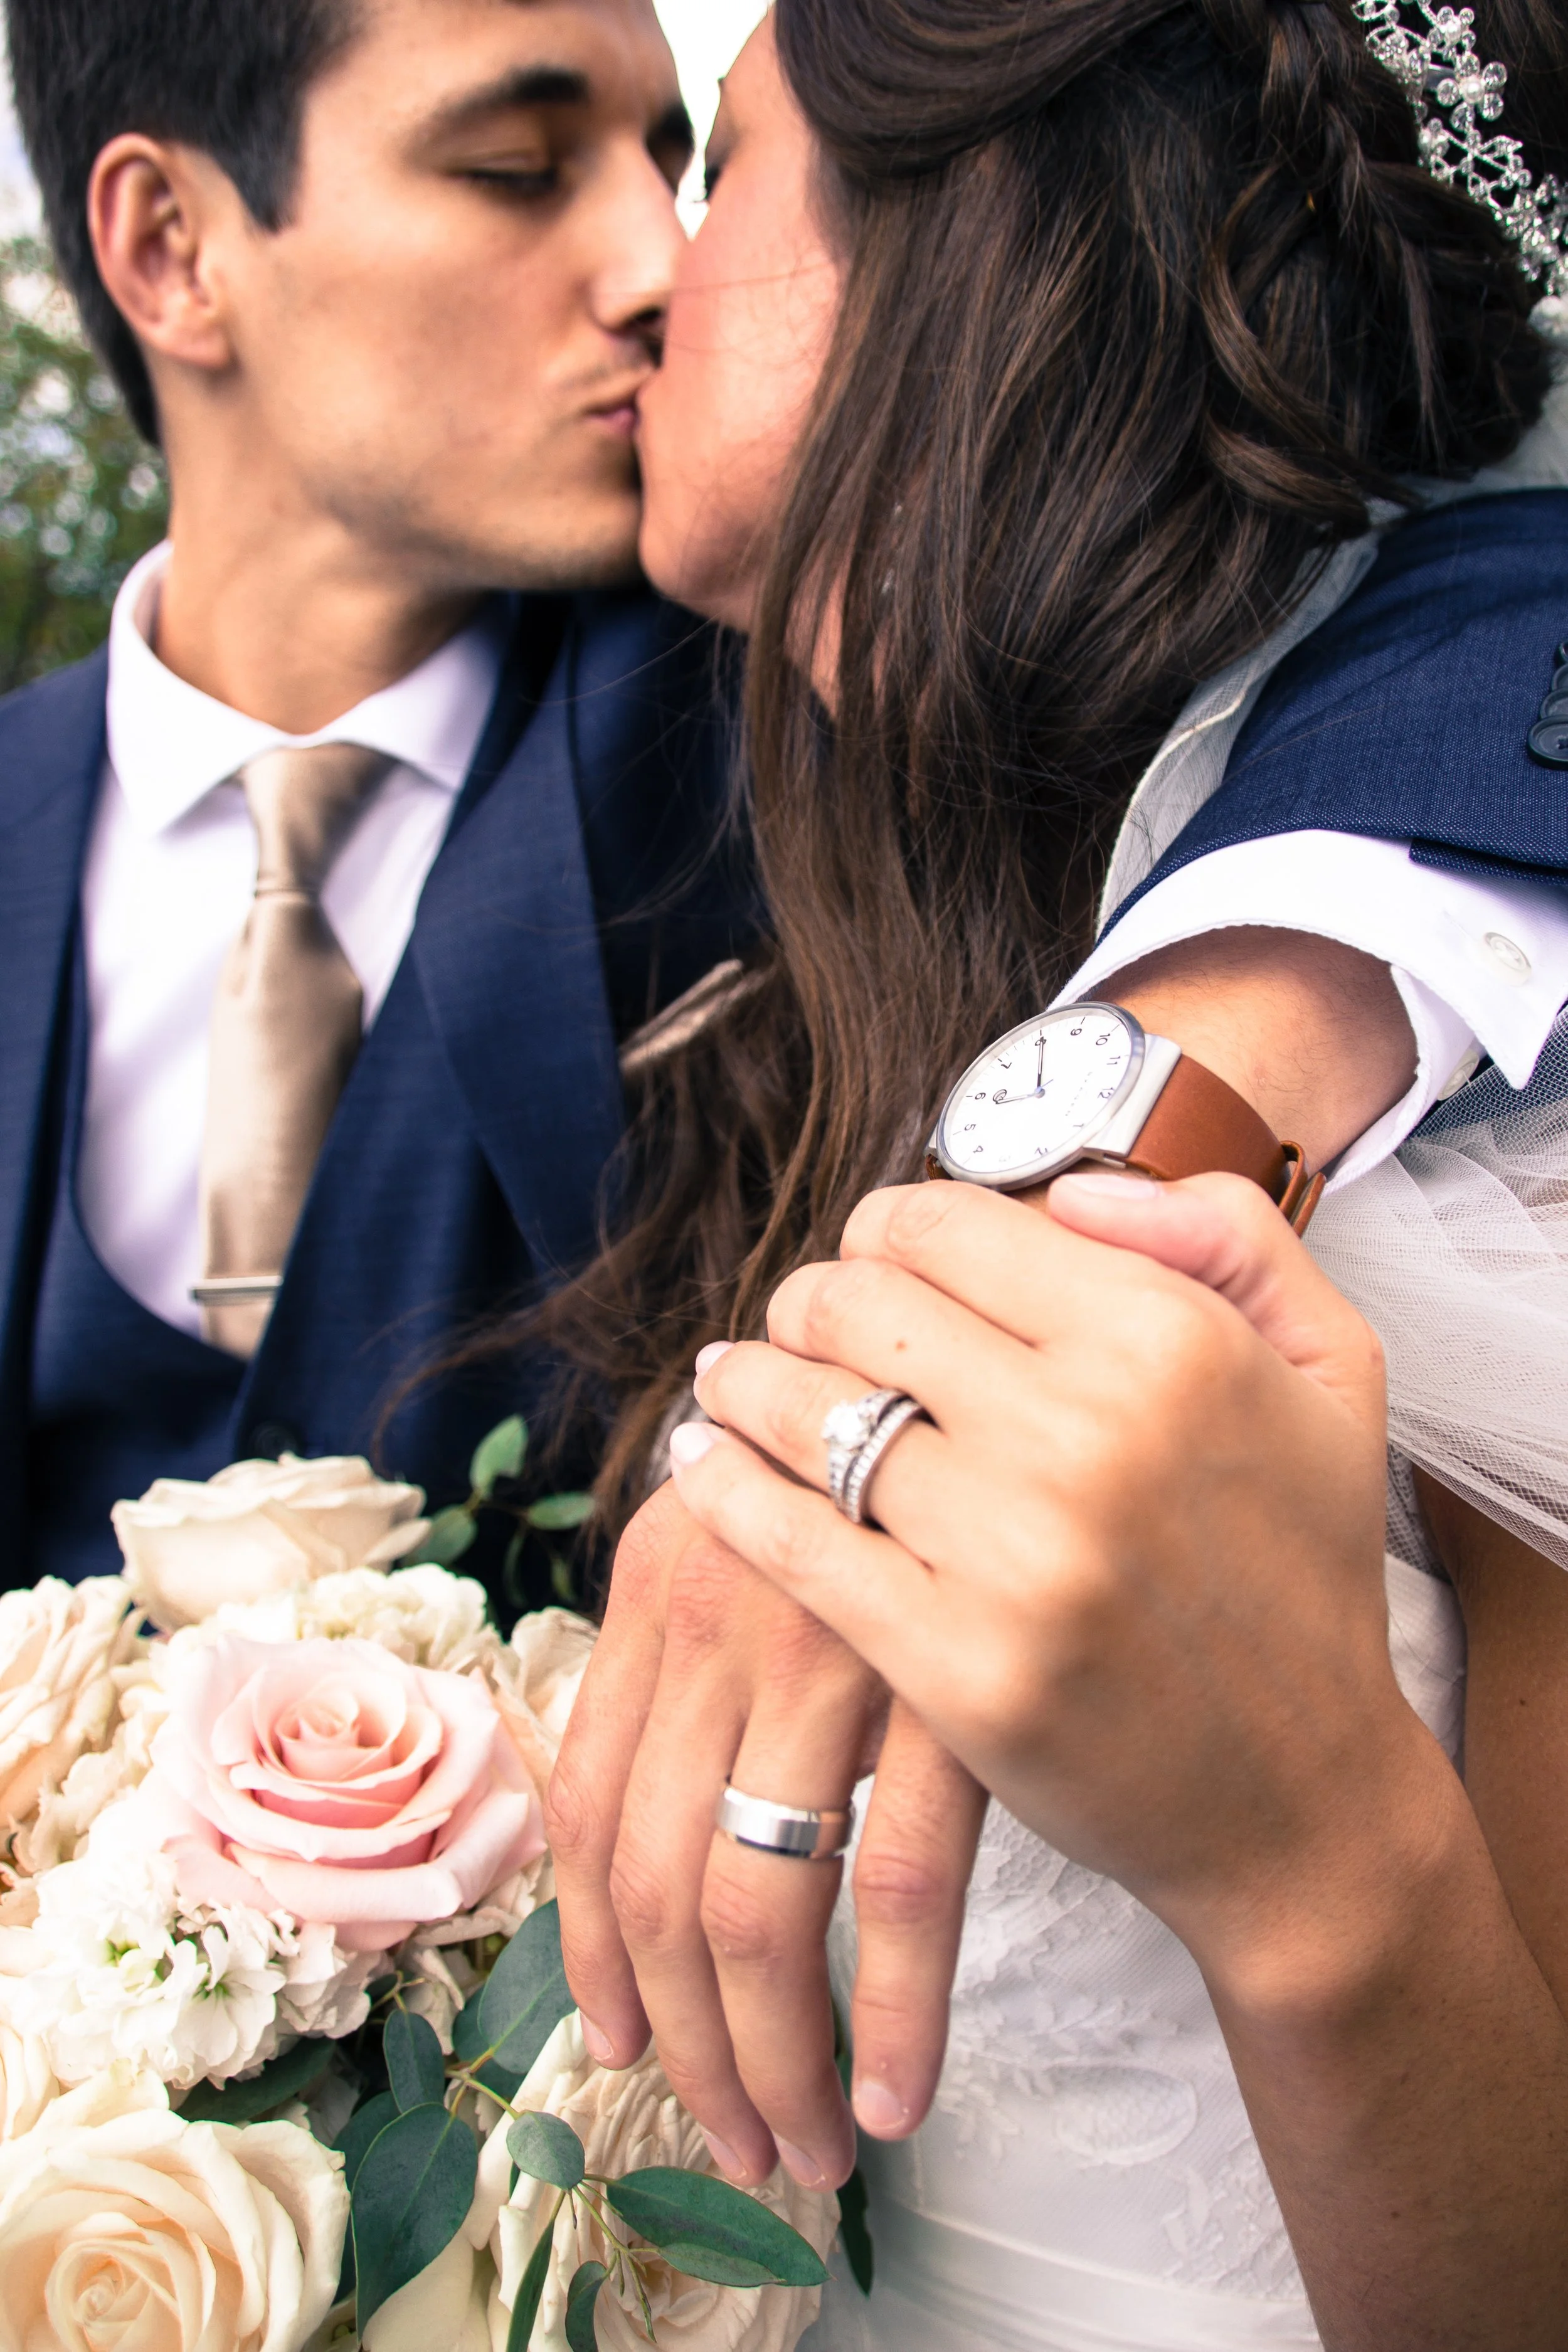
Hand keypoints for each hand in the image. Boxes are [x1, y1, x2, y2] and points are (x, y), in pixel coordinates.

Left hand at [546, 1479, 986, 2190]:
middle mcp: (723, 1610)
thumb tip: (619, 1782)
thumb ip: (692, 1633)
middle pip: (658, 1881)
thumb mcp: (764, 1520)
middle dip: (681, 2039)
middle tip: (732, 2141)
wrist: (1039, 1373)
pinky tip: (902, 2088)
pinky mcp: (948, 1679)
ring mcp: (833, 1646)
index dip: (593, 1956)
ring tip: (808, 2150)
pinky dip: (895, 2005)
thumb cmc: (900, 1453)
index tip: (621, 2047)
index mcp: (662, 1574)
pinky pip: (900, 1880)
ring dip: (771, 2052)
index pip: (589, 1811)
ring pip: (754, 1902)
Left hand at [672, 1172, 1416, 1985]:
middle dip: (811, 1302)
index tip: (876, 1258)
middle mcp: (1087, 1434)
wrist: (1301, 1794)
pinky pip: (789, 1542)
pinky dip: (724, 1488)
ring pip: (808, 1413)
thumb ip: (1227, 1232)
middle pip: (858, 1306)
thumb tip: (1071, 1195)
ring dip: (746, 1382)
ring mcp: (1014, 1556)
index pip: (944, 1225)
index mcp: (1167, 1342)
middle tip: (803, 1324)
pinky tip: (700, 1462)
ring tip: (730, 1379)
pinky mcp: (954, 1665)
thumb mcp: (1330, 1366)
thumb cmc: (1302, 1567)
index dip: (886, 1229)